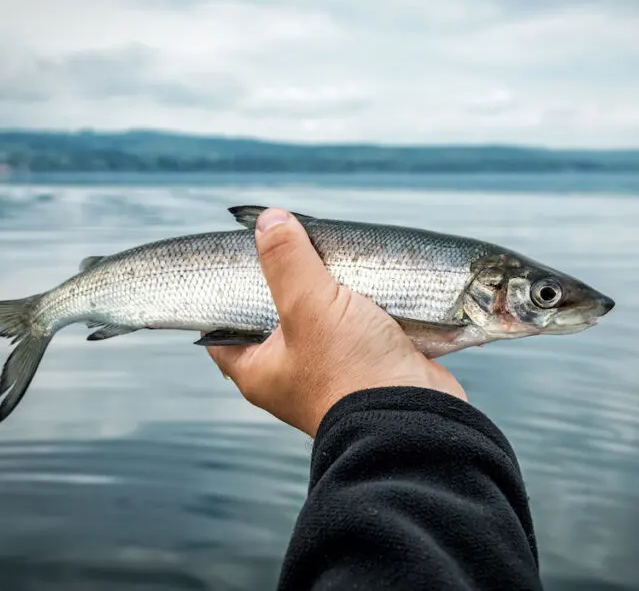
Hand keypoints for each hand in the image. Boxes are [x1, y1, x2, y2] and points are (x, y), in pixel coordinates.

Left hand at [205, 208, 466, 436]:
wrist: (415, 417)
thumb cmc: (351, 372)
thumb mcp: (309, 306)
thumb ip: (287, 261)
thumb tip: (269, 221)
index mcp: (259, 371)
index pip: (223, 331)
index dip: (225, 297)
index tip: (236, 262)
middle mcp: (291, 373)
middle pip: (276, 315)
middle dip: (288, 281)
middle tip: (293, 245)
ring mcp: (333, 369)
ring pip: (323, 317)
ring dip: (332, 290)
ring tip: (333, 253)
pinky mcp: (370, 362)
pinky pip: (361, 325)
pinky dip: (365, 303)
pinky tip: (368, 277)